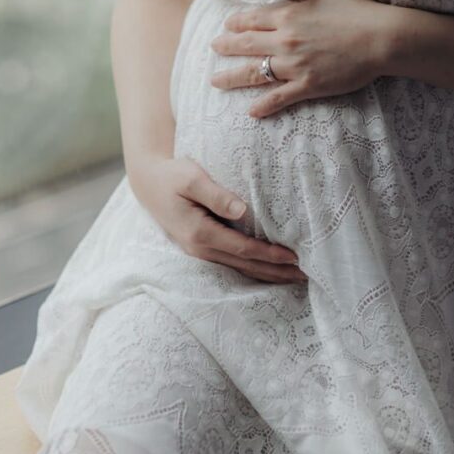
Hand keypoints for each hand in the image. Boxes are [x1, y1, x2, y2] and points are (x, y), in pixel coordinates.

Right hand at [128, 155, 307, 283]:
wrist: (148, 182)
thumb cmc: (172, 175)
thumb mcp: (191, 177)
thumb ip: (216, 195)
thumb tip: (242, 210)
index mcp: (199, 233)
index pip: (243, 249)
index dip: (269, 255)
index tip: (294, 257)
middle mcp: (200, 249)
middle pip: (245, 266)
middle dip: (275, 272)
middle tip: (305, 277)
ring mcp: (199, 251)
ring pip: (239, 268)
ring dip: (267, 273)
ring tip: (294, 278)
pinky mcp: (201, 246)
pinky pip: (232, 262)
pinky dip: (253, 267)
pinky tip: (268, 269)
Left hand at [209, 0, 393, 117]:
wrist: (380, 38)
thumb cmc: (358, 12)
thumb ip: (302, 0)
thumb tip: (288, 0)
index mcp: (288, 15)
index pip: (252, 19)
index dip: (236, 22)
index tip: (227, 25)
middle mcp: (285, 40)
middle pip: (245, 44)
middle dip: (225, 46)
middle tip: (213, 47)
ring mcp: (294, 65)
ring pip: (254, 72)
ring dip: (232, 77)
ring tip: (215, 81)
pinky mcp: (308, 85)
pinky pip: (279, 98)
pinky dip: (263, 106)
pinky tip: (250, 111)